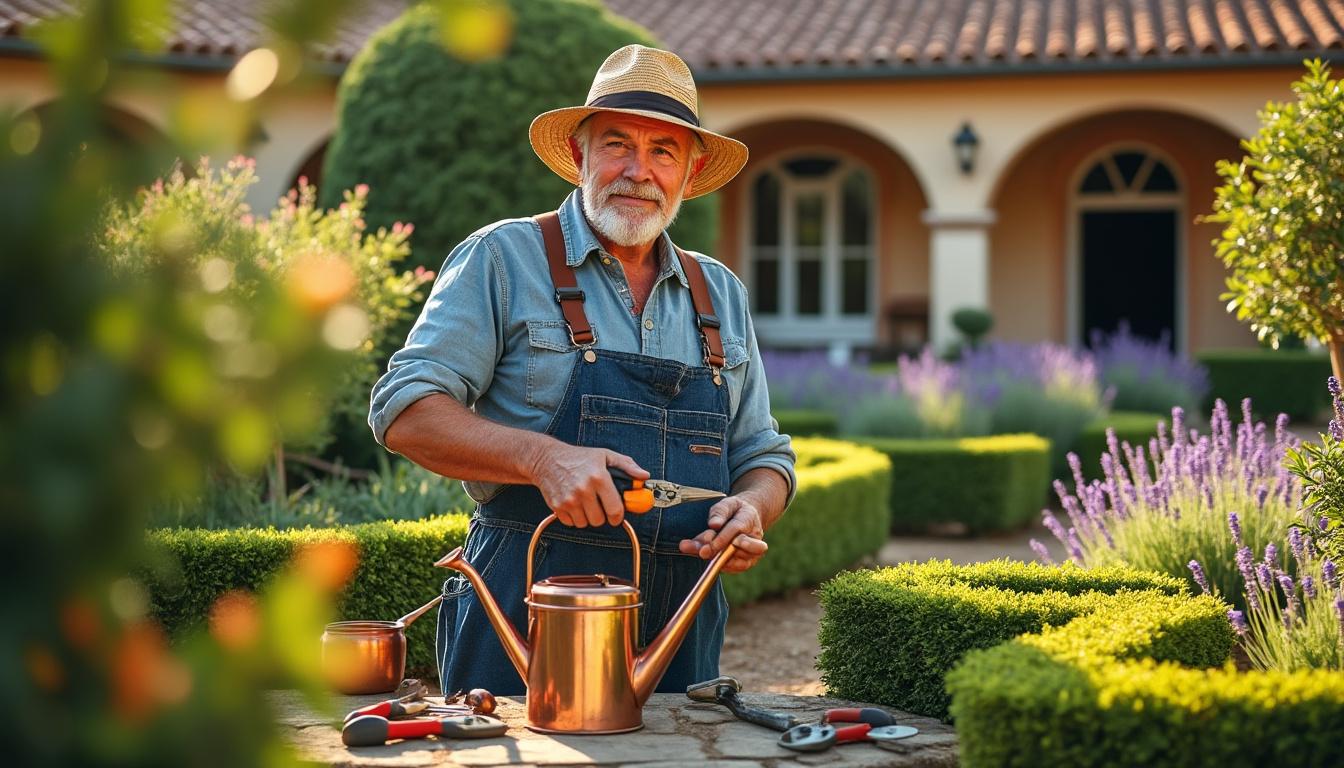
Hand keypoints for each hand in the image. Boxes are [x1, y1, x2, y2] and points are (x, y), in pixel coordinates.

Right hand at [530, 442, 647, 527]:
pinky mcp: (557, 506)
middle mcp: (583, 490)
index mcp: (599, 478)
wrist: (546, 459)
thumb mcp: (605, 455)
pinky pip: (571, 523)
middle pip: (600, 520)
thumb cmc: (578, 457)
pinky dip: (574, 517)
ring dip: (587, 517)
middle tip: (599, 505)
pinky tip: (574, 504)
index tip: (617, 515)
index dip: (618, 516)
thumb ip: (627, 466)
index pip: (615, 510)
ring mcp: (569, 500)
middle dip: (602, 515)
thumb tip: (644, 476)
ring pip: (585, 523)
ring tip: (586, 503)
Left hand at [678, 496, 767, 572]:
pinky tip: (708, 556)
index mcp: (749, 519)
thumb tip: (714, 525)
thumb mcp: (727, 504)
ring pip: (737, 563)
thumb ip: (719, 512)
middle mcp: (755, 539)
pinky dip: (720, 565)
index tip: (706, 546)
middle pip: (740, 550)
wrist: (749, 518)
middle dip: (720, 552)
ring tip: (702, 551)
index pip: (736, 530)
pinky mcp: (747, 563)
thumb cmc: (735, 511)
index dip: (721, 539)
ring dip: (717, 559)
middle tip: (703, 552)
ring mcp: (753, 553)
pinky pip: (734, 569)